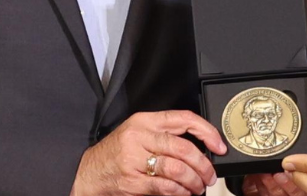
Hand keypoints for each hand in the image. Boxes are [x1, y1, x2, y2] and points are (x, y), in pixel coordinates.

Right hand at [69, 110, 226, 195]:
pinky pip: (164, 187)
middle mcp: (140, 137)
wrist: (87, 172)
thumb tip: (200, 147)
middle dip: (203, 165)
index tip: (219, 145)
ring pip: (177, 168)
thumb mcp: (137, 133)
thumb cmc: (115, 153)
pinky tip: (184, 193)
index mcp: (145, 121)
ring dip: (194, 181)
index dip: (207, 132)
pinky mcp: (131, 181)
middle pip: (184, 148)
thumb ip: (164, 135)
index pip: (183, 119)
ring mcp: (134, 159)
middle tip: (210, 175)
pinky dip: (179, 192)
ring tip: (198, 187)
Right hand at [241, 49, 306, 195]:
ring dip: (274, 123)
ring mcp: (295, 108)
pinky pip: (290, 133)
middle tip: (264, 113)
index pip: (280, 73)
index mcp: (300, 68)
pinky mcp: (300, 127)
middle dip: (268, 105)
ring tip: (266, 130)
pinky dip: (287, 139)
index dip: (273, 80)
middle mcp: (293, 88)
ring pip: (277, 116)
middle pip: (273, 96)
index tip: (270, 89)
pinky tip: (283, 143)